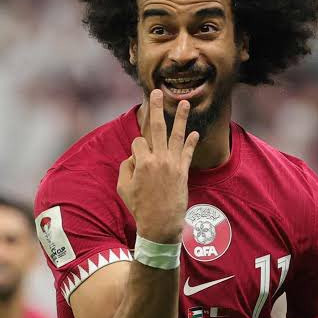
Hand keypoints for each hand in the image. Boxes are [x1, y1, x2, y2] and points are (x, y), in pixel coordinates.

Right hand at [117, 90, 198, 243]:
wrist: (161, 224)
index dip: (136, 149)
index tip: (137, 163)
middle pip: (156, 128)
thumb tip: (131, 157)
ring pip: (177, 135)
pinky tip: (195, 132)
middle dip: (156, 108)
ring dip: (181, 118)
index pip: (138, 143)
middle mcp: (158, 159)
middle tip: (158, 92)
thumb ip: (125, 168)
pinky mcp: (183, 171)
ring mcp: (173, 164)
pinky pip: (188, 152)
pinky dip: (192, 142)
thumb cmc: (140, 208)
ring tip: (185, 102)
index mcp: (141, 162)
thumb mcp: (123, 188)